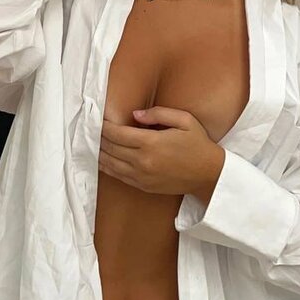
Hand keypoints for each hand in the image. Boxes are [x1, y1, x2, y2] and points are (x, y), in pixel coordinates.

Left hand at [99, 106, 224, 197]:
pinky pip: (118, 176)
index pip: (117, 133)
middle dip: (99, 137)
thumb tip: (135, 114)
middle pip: (110, 148)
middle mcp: (142, 161)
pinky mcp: (143, 186)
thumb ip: (158, 113)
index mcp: (151, 142)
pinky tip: (102, 159)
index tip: (97, 119)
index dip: (104, 126)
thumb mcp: (184, 120)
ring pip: (110, 163)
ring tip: (91, 142)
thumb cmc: (198, 145)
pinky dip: (107, 166)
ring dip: (99, 152)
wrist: (209, 175)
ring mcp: (141, 176)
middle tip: (90, 128)